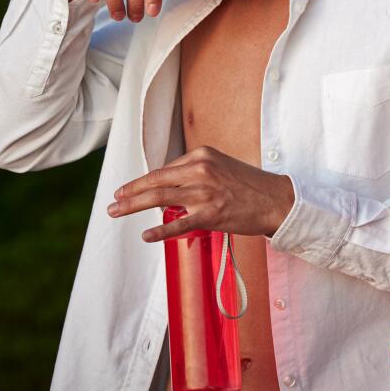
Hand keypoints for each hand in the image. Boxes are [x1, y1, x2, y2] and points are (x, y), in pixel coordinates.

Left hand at [107, 146, 295, 241]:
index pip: (165, 169)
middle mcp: (200, 170)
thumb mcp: (221, 166)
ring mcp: (205, 193)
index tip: (128, 189)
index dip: (143, 181)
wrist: (277, 200)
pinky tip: (145, 235)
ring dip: (132, 206)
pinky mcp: (211, 214)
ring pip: (159, 198)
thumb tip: (170, 187)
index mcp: (202, 155)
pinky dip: (159, 231)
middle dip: (129, 192)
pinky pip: (179, 224)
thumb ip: (196, 172)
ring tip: (115, 211)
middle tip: (113, 200)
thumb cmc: (250, 185)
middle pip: (155, 181)